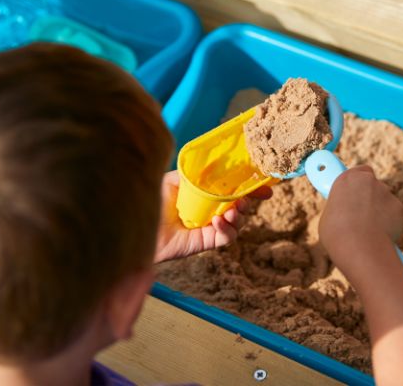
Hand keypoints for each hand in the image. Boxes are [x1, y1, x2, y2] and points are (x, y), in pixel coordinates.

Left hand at [154, 171, 271, 262]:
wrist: (136, 222)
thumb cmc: (152, 200)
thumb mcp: (174, 179)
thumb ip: (194, 173)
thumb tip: (215, 161)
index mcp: (206, 195)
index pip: (234, 190)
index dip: (251, 189)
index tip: (266, 187)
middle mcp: (210, 210)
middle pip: (240, 207)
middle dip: (248, 202)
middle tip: (246, 199)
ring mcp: (209, 227)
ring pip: (237, 223)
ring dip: (240, 215)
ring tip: (233, 211)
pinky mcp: (205, 242)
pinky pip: (226, 237)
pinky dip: (227, 229)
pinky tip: (218, 221)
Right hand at [318, 166, 402, 275]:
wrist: (360, 247)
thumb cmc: (337, 234)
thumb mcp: (330, 216)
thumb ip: (341, 207)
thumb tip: (345, 215)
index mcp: (347, 178)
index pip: (360, 171)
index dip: (359, 181)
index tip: (356, 190)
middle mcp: (368, 180)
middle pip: (374, 185)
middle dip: (371, 196)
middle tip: (362, 215)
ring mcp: (386, 192)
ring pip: (385, 200)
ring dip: (380, 211)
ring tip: (369, 231)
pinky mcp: (399, 206)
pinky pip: (394, 213)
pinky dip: (390, 222)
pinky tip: (381, 235)